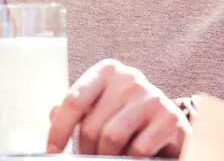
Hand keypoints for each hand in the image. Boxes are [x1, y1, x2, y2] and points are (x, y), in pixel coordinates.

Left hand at [47, 60, 187, 157]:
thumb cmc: (130, 118)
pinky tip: (133, 156)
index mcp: (106, 71)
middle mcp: (129, 78)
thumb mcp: (102, 108)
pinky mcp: (170, 117)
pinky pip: (139, 148)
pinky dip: (131, 158)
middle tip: (89, 159)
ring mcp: (151, 96)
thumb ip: (79, 110)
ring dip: (107, 156)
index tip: (52, 152)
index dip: (58, 131)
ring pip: (112, 137)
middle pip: (91, 125)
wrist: (171, 127)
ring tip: (110, 158)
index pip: (73, 102)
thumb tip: (53, 114)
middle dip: (86, 151)